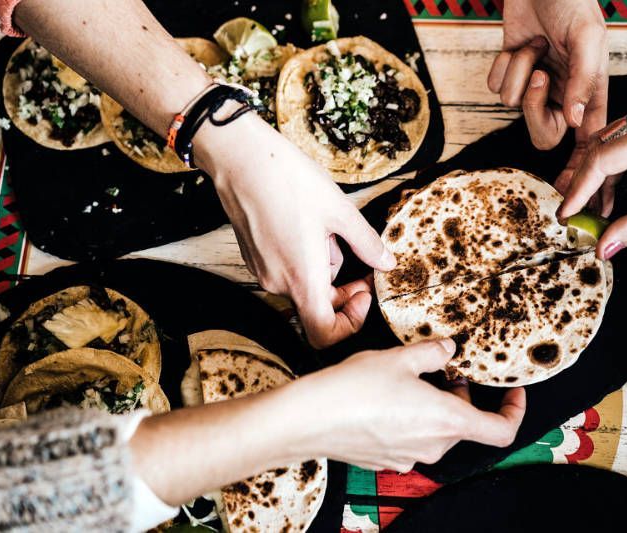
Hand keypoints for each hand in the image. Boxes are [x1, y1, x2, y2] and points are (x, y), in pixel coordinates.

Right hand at [194, 113, 394, 347]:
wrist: (241, 158)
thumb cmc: (288, 180)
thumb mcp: (341, 210)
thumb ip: (367, 244)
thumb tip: (386, 263)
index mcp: (303, 279)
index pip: (323, 334)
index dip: (349, 324)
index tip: (363, 295)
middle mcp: (278, 282)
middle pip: (318, 307)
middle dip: (343, 288)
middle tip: (362, 259)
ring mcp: (263, 271)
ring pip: (303, 285)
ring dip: (324, 267)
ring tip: (328, 228)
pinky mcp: (254, 257)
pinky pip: (287, 270)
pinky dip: (304, 258)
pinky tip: (308, 224)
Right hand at [296, 339, 525, 471]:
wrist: (309, 419)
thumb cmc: (355, 388)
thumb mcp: (400, 357)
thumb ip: (433, 353)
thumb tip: (448, 350)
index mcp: (447, 421)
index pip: (501, 430)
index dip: (514, 411)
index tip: (511, 393)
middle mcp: (432, 445)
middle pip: (465, 426)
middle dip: (462, 397)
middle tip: (446, 370)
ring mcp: (408, 457)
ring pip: (438, 432)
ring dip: (437, 407)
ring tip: (413, 378)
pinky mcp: (387, 460)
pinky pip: (412, 440)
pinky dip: (414, 420)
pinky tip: (389, 398)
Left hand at [487, 0, 611, 212]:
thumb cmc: (573, 3)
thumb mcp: (587, 38)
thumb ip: (582, 80)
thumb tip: (574, 120)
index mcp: (588, 94)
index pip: (587, 143)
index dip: (580, 172)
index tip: (572, 197)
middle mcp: (561, 96)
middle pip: (541, 134)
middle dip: (532, 108)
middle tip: (537, 75)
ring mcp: (533, 88)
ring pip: (514, 108)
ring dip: (518, 72)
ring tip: (533, 46)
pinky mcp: (508, 75)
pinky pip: (496, 88)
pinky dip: (503, 65)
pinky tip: (518, 45)